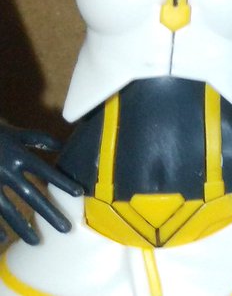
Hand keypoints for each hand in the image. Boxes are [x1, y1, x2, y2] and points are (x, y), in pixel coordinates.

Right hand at [0, 123, 82, 243]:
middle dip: (49, 213)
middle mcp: (7, 171)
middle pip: (31, 195)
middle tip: (66, 229)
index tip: (79, 194)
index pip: (45, 171)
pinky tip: (4, 239)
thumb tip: (62, 145)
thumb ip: (38, 139)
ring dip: (22, 227)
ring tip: (36, 242)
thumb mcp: (15, 134)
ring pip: (9, 209)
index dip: (61, 182)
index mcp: (19, 156)